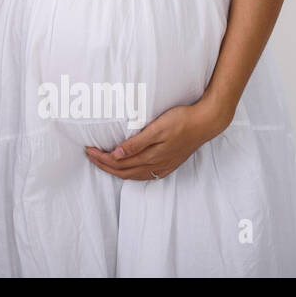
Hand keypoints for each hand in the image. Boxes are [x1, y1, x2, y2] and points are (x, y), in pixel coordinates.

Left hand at [83, 100, 227, 179]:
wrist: (206, 123)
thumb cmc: (181, 120)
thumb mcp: (157, 128)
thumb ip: (136, 143)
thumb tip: (117, 155)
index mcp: (150, 156)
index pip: (118, 163)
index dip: (102, 158)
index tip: (89, 150)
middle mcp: (156, 165)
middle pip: (123, 171)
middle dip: (104, 165)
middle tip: (90, 155)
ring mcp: (164, 166)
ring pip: (134, 175)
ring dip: (116, 170)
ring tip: (104, 163)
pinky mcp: (170, 164)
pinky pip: (146, 175)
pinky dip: (132, 174)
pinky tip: (130, 170)